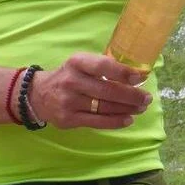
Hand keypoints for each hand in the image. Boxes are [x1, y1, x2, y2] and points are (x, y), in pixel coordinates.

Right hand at [27, 52, 150, 128]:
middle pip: (107, 90)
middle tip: (147, 98)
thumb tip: (136, 74)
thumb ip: (103, 66)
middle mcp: (72, 81)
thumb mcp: (81, 64)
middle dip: (132, 96)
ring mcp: (69, 102)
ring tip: (140, 108)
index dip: (123, 72)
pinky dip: (116, 122)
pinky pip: (97, 122)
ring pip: (105, 108)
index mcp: (77, 62)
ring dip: (127, 109)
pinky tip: (128, 119)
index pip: (103, 66)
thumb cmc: (69, 76)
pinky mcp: (68, 119)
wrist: (37, 95)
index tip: (140, 77)